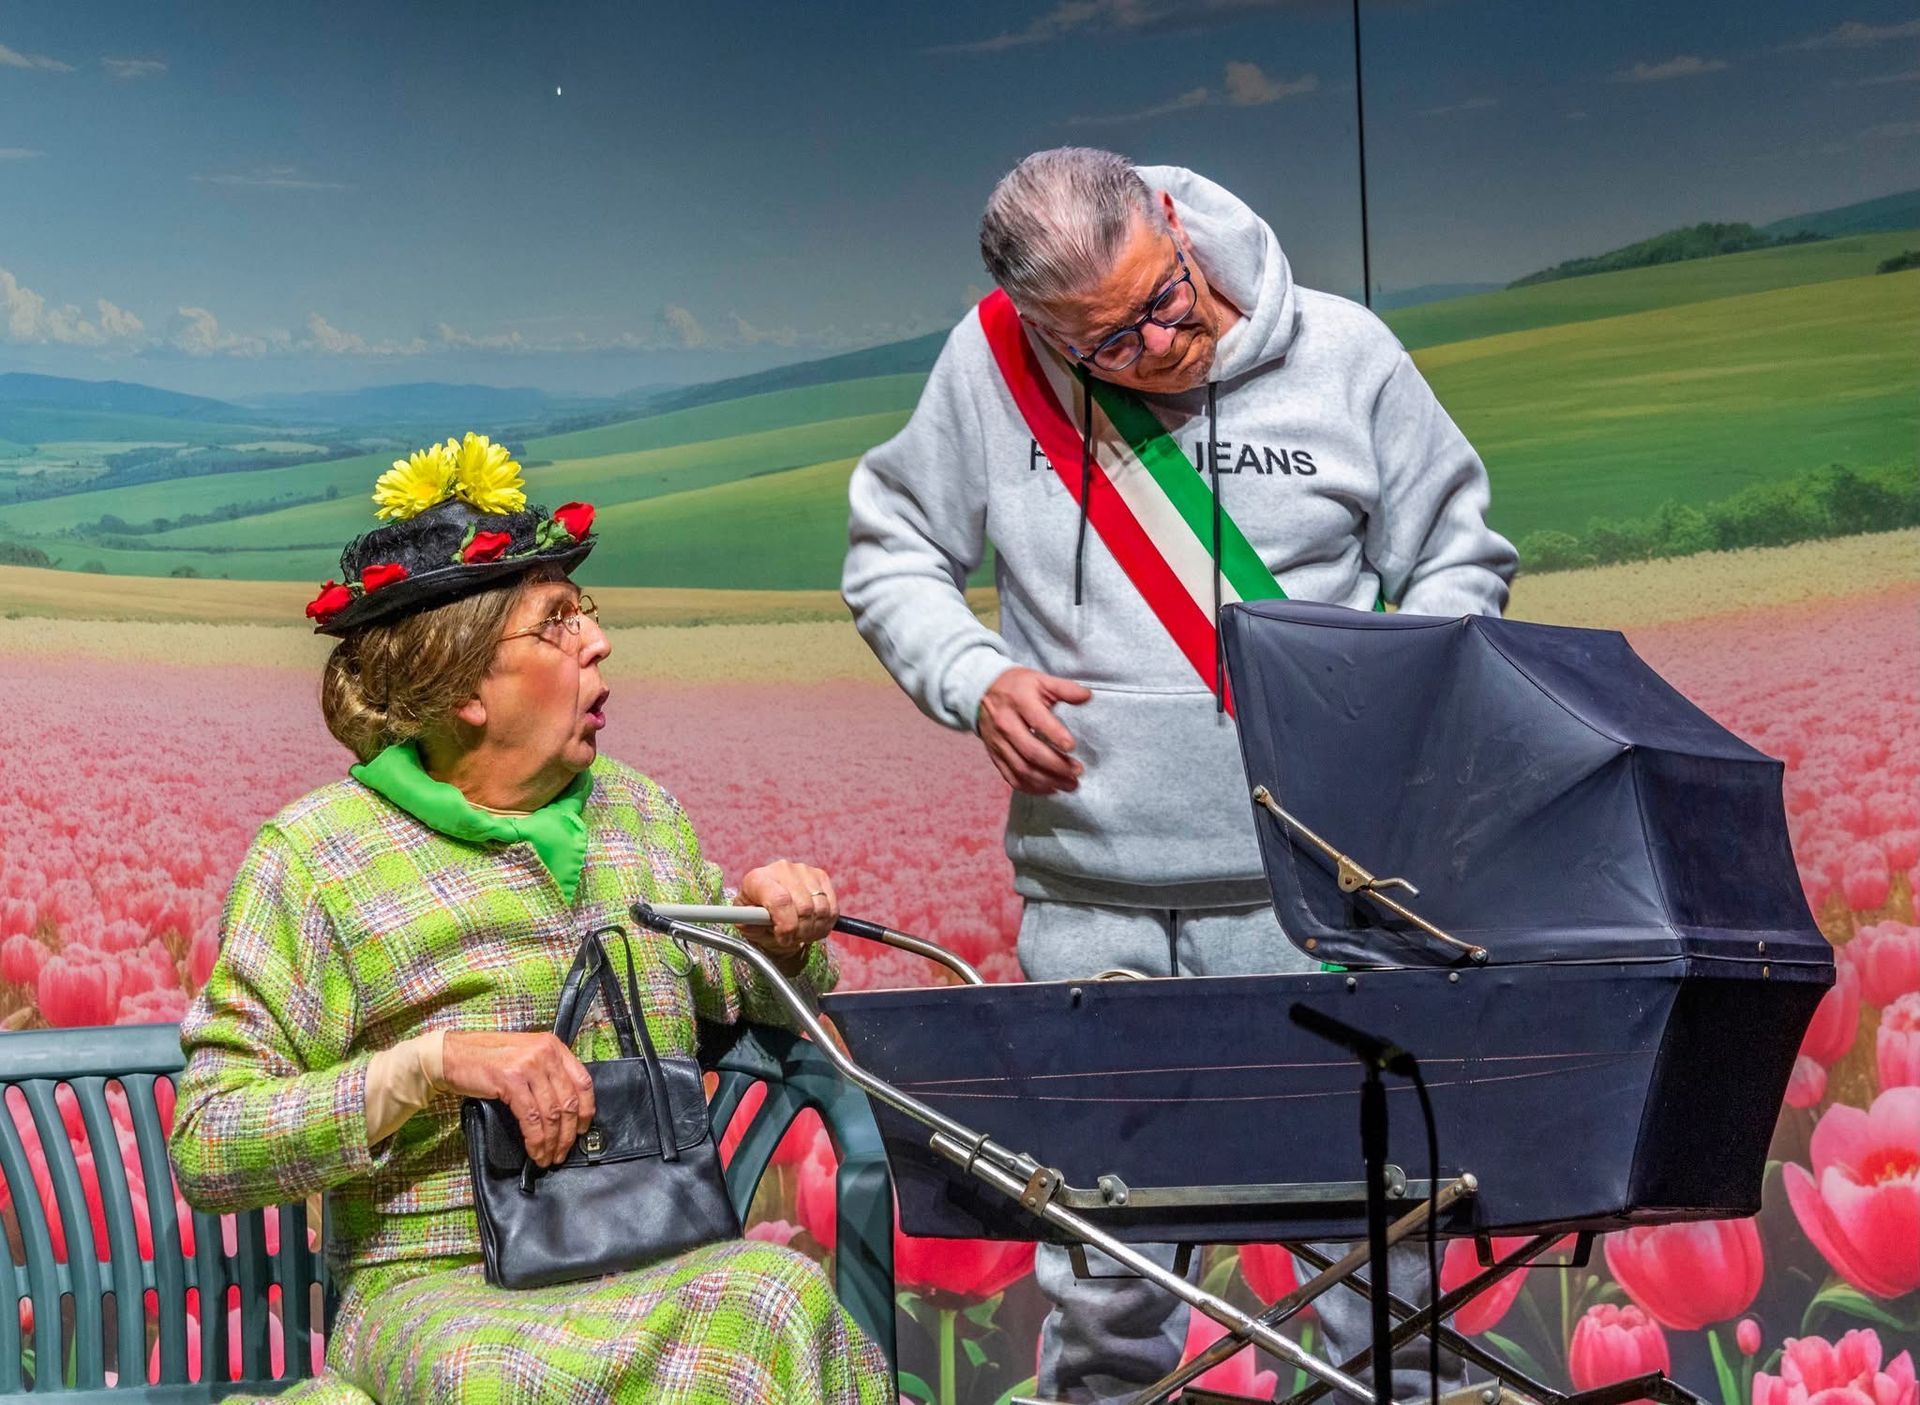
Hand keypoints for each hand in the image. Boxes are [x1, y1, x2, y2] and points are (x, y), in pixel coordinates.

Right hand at [440, 1030, 595, 1167]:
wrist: (451, 1055)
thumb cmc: (487, 1059)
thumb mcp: (525, 1057)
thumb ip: (547, 1073)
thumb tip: (566, 1109)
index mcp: (553, 1046)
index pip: (583, 1081)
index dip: (587, 1110)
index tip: (583, 1130)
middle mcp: (545, 1053)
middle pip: (569, 1102)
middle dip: (568, 1133)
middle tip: (563, 1152)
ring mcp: (528, 1066)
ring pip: (551, 1114)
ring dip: (552, 1141)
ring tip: (548, 1157)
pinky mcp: (511, 1081)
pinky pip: (531, 1118)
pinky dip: (536, 1139)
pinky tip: (534, 1151)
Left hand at [740, 861, 836, 966]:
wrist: (773, 907)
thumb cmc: (758, 917)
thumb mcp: (747, 925)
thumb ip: (749, 924)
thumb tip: (751, 921)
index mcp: (757, 879)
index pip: (780, 900)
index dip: (786, 925)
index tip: (784, 938)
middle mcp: (782, 869)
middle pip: (804, 907)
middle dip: (801, 931)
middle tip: (792, 939)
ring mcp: (804, 871)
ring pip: (821, 909)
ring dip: (814, 930)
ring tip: (802, 935)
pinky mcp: (821, 876)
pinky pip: (832, 908)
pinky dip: (825, 925)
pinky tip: (813, 928)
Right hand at [976, 667, 1091, 794]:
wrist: (981, 693)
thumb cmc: (1017, 687)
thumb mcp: (1040, 680)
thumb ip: (1065, 688)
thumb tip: (1087, 696)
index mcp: (1019, 702)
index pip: (1038, 721)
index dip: (1055, 735)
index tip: (1072, 747)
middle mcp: (1006, 724)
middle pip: (1031, 751)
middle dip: (1056, 765)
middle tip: (1078, 771)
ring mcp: (999, 743)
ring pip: (1022, 769)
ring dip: (1048, 781)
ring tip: (1070, 784)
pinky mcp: (995, 756)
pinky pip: (1011, 777)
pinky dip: (1031, 788)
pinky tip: (1050, 789)